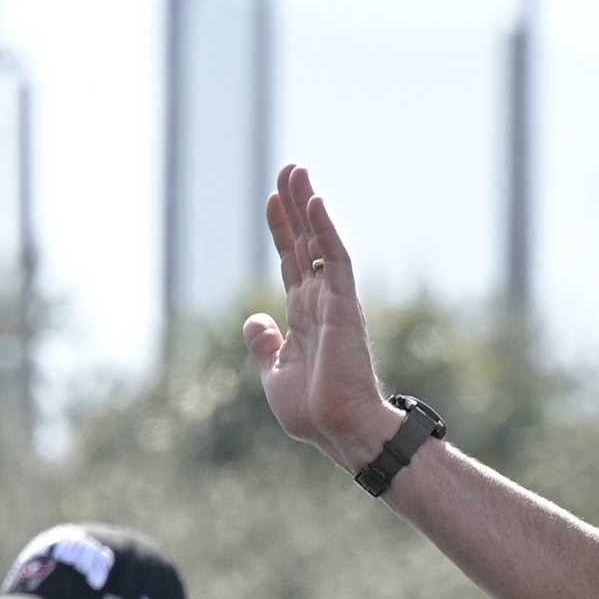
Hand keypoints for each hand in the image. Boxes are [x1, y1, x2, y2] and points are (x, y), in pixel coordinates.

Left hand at [244, 165, 397, 470]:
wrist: (339, 431)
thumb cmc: (314, 412)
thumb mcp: (274, 373)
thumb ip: (264, 344)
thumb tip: (254, 320)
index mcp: (303, 315)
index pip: (292, 260)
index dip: (281, 229)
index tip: (272, 199)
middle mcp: (320, 300)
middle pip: (305, 241)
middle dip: (295, 205)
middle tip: (289, 168)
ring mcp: (333, 300)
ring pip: (320, 241)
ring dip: (308, 205)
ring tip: (297, 170)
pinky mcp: (345, 305)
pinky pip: (336, 260)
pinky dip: (326, 230)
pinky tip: (315, 202)